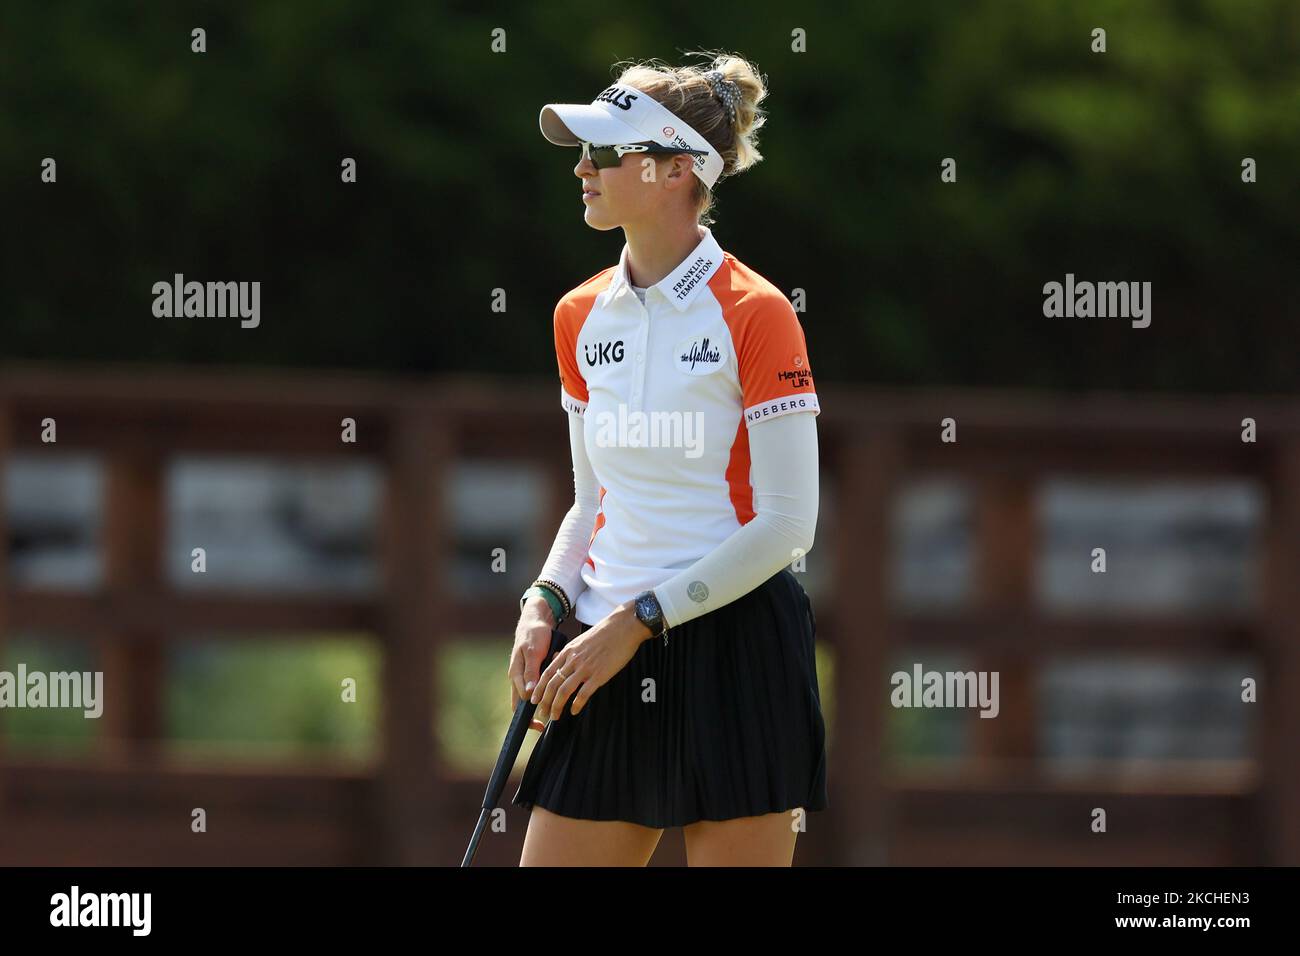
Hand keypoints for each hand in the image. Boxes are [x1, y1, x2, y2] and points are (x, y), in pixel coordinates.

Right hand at [509, 597, 555, 732]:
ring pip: (532, 694)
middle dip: (533, 714)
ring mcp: (525, 674)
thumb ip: (531, 672)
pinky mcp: (532, 670)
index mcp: (516, 674)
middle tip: (545, 723)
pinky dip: (548, 685)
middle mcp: (518, 677)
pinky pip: (538, 683)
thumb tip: (530, 693)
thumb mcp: (533, 651)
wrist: (536, 620)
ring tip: (555, 698)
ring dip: (544, 696)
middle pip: (522, 703)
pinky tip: (557, 682)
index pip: (519, 702)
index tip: (540, 723)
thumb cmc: (533, 634)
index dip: (529, 714)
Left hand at [531, 600, 652, 721]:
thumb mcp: (581, 640)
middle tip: (543, 713)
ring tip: (555, 716)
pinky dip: (576, 704)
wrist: (623, 627)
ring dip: (556, 706)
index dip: (539, 689)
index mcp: (568, 652)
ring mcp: (585, 668)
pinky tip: (574, 711)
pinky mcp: (599, 675)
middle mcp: (573, 660)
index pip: (547, 674)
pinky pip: (583, 693)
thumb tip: (558, 659)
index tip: (535, 700)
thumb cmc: (605, 633)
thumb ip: (569, 652)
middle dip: (545, 702)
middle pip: (552, 685)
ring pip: (564, 691)